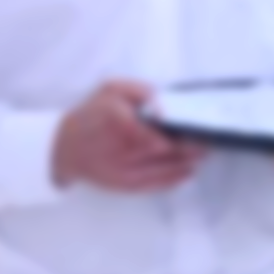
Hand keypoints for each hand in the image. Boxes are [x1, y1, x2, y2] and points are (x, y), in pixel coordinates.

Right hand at [52, 79, 203, 195]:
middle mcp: (118, 148)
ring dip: (185, 163)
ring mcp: (121, 170)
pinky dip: (173, 179)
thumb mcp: (111, 89)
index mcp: (114, 120)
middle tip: (208, 142)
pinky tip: (188, 172)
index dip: (175, 133)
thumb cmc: (92, 114)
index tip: (196, 128)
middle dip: (188, 147)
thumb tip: (162, 105)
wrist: (65, 147)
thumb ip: (138, 91)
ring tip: (203, 154)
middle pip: (162, 151)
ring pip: (161, 169)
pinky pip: (153, 184)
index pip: (150, 130)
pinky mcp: (123, 184)